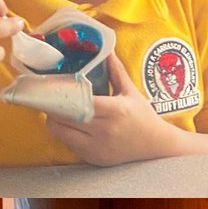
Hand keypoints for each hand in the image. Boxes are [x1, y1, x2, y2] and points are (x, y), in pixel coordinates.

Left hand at [45, 53, 180, 165]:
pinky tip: (69, 126)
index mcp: (114, 110)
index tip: (52, 88)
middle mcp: (105, 130)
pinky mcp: (94, 158)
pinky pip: (70, 145)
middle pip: (65, 118)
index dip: (61, 96)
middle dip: (53, 108)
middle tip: (49, 99)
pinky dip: (65, 135)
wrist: (157, 146)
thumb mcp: (131, 91)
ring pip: (62, 133)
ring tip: (57, 112)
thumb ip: (115, 71)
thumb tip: (106, 50)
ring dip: (55, 122)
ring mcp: (98, 147)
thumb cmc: (144, 116)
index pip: (78, 102)